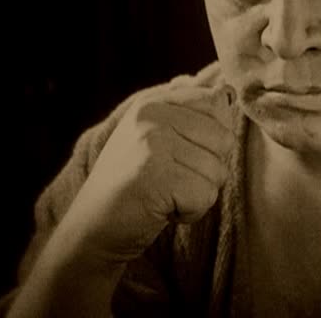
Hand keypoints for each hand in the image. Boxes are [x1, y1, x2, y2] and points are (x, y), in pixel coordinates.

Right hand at [60, 83, 237, 262]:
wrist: (92, 228)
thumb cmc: (134, 184)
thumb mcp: (157, 137)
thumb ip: (191, 113)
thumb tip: (229, 91)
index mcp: (153, 102)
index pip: (216, 103)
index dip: (212, 139)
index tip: (183, 155)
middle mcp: (151, 115)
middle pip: (223, 140)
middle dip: (209, 170)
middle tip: (172, 180)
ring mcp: (152, 143)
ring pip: (217, 171)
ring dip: (198, 194)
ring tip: (165, 194)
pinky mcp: (155, 176)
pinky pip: (205, 195)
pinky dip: (191, 212)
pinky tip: (163, 210)